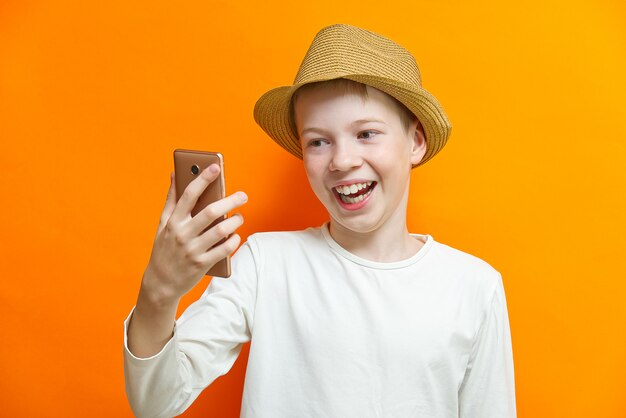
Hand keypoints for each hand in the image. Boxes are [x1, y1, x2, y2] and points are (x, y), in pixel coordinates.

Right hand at [142, 164, 247, 304]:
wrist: (160, 282)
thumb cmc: (164, 248)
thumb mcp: (162, 224)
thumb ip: (171, 199)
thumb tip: (176, 174)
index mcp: (173, 221)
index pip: (189, 195)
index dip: (203, 179)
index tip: (216, 167)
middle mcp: (182, 234)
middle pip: (210, 212)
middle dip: (230, 201)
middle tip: (242, 195)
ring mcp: (192, 250)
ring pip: (220, 231)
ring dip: (235, 222)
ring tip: (240, 217)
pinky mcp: (202, 264)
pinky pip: (224, 249)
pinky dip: (233, 241)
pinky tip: (236, 235)